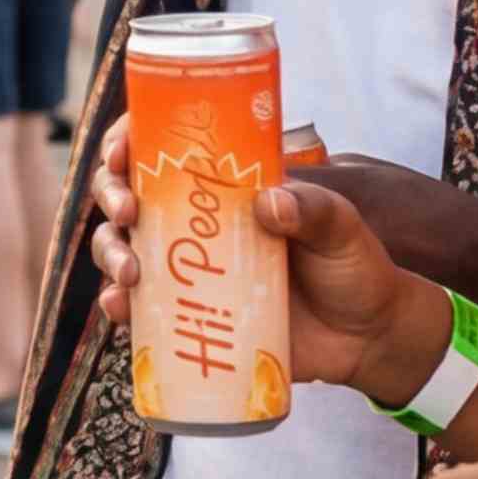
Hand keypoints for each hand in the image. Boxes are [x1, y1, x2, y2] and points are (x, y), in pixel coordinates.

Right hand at [78, 138, 443, 406]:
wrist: (368, 338)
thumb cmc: (356, 268)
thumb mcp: (345, 227)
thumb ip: (316, 209)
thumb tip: (269, 203)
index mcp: (229, 187)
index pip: (165, 149)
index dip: (129, 140)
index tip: (122, 149)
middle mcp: (199, 222)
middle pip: (129, 194)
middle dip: (111, 194)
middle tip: (129, 210)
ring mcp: (190, 270)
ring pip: (123, 247)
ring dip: (109, 252)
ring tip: (132, 271)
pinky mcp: (190, 317)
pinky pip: (139, 308)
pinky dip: (119, 305)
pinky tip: (120, 307)